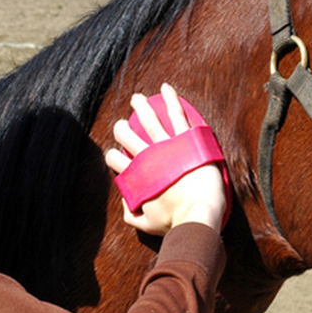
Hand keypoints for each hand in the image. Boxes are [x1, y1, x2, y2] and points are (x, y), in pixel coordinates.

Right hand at [105, 84, 226, 234]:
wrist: (198, 214)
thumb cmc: (174, 221)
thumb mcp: (146, 224)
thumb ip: (131, 214)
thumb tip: (126, 204)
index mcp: (136, 176)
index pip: (115, 159)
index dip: (113, 156)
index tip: (118, 156)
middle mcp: (147, 157)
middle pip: (127, 134)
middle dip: (122, 127)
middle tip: (124, 125)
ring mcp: (167, 146)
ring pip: (149, 119)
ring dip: (140, 106)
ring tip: (137, 98)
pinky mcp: (186, 139)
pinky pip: (176, 113)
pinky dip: (170, 98)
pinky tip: (166, 88)